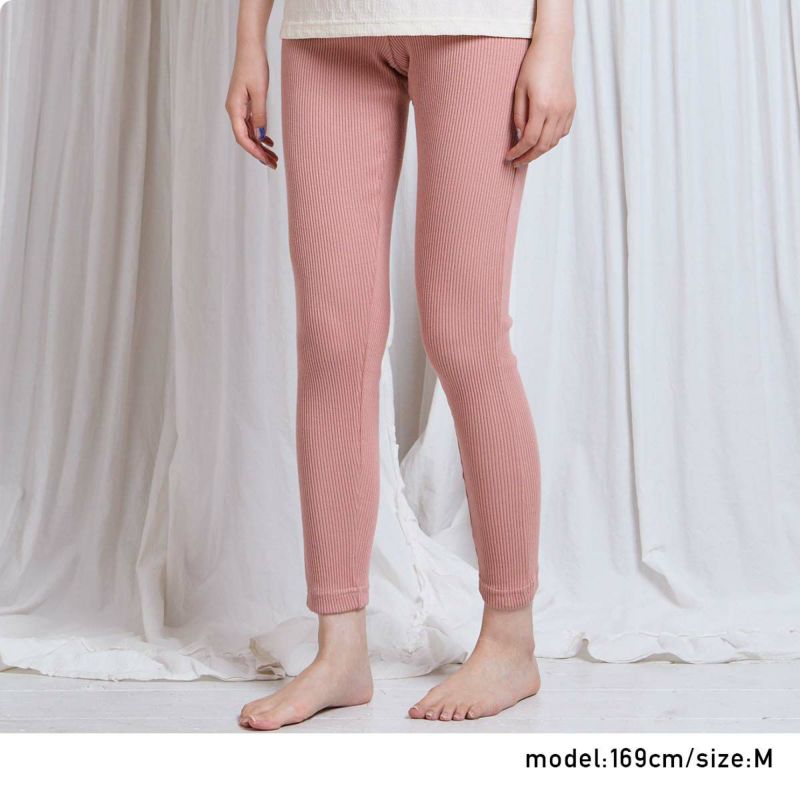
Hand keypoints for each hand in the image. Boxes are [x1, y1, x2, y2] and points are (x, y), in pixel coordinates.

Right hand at [225, 43, 277, 167]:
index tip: (265, 161)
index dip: (254, 151)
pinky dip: (260, 134)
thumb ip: (259, 115)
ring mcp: (239, 107)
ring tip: (273, 157)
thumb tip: (260, 136)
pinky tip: (269, 141)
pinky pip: (251, 124)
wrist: (250, 47)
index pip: (242, 137)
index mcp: (234, 108)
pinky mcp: (245, 103)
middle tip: (273, 164)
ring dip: (261, 146)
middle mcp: (234, 110)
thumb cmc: (253, 65)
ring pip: (249, 133)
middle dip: (259, 153)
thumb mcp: (259, 92)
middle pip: (245, 138)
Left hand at [505, 29, 575, 166]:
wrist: (555, 47)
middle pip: (543, 146)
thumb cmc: (533, 65)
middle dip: (528, 157)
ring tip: (528, 153)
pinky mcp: (572, 107)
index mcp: (542, 106)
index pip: (529, 140)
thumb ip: (519, 115)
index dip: (518, 152)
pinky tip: (542, 139)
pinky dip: (552, 140)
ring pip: (554, 141)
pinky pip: (563, 131)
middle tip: (517, 162)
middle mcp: (557, 111)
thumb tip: (520, 136)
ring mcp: (567, 109)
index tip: (509, 158)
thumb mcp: (519, 90)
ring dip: (540, 150)